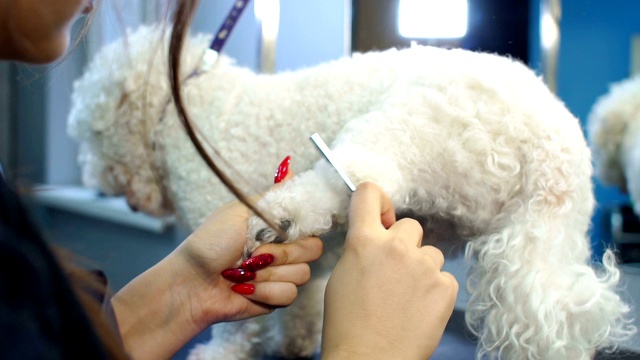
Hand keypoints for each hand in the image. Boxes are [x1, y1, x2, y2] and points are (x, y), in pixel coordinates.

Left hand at [112, 157, 322, 358]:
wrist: (191, 283)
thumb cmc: (209, 245)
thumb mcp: (240, 212)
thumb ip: (272, 197)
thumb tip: (289, 166)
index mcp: (275, 227)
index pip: (310, 224)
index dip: (303, 228)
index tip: (284, 231)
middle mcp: (282, 250)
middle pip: (313, 249)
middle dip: (283, 252)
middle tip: (256, 253)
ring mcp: (280, 275)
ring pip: (302, 274)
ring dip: (269, 273)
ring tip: (243, 272)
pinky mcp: (275, 299)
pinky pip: (289, 294)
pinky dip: (264, 291)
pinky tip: (244, 288)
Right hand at [321, 182, 457, 359]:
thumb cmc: (347, 325)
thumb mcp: (341, 276)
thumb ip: (361, 249)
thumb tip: (377, 239)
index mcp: (364, 241)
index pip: (369, 193)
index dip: (377, 200)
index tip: (382, 214)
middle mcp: (396, 246)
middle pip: (410, 225)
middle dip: (403, 244)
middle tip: (393, 272)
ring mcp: (423, 265)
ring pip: (430, 252)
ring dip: (422, 268)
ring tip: (406, 297)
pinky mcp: (445, 286)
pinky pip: (445, 277)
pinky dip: (435, 290)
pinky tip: (419, 309)